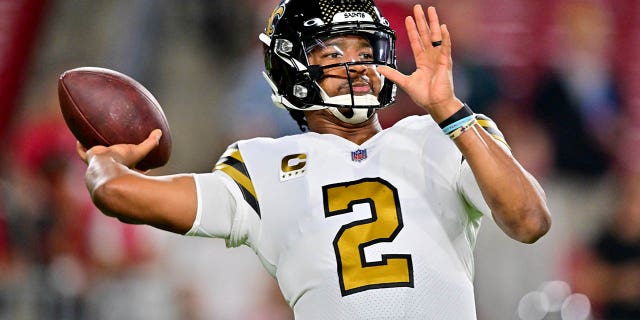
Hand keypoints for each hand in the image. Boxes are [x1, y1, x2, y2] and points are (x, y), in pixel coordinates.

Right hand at [76, 129, 161, 170]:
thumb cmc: (123, 162)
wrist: (105, 168)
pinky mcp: (89, 159)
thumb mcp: (139, 151)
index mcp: (125, 168)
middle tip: (116, 147)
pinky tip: (78, 139)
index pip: (134, 167)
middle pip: (115, 162)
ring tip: (96, 141)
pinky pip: (82, 152)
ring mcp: (100, 164)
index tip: (141, 157)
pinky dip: (81, 146)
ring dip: (97, 151)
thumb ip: (151, 143)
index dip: (138, 162)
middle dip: (116, 156)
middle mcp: (112, 167)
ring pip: (98, 158)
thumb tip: (160, 132)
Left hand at [377, 5, 461, 121]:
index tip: (408, 19)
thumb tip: (380, 68)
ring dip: (433, 24)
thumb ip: (393, 74)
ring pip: (436, 37)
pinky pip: (445, 47)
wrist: (435, 104)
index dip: (412, 30)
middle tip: (419, 8)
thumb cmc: (425, 96)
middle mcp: (431, 57)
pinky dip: (444, 37)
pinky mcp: (446, 63)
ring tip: (431, 11)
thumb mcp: (405, 82)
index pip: (416, 41)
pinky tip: (442, 27)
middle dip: (422, 21)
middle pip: (426, 35)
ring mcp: (439, 59)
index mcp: (422, 61)